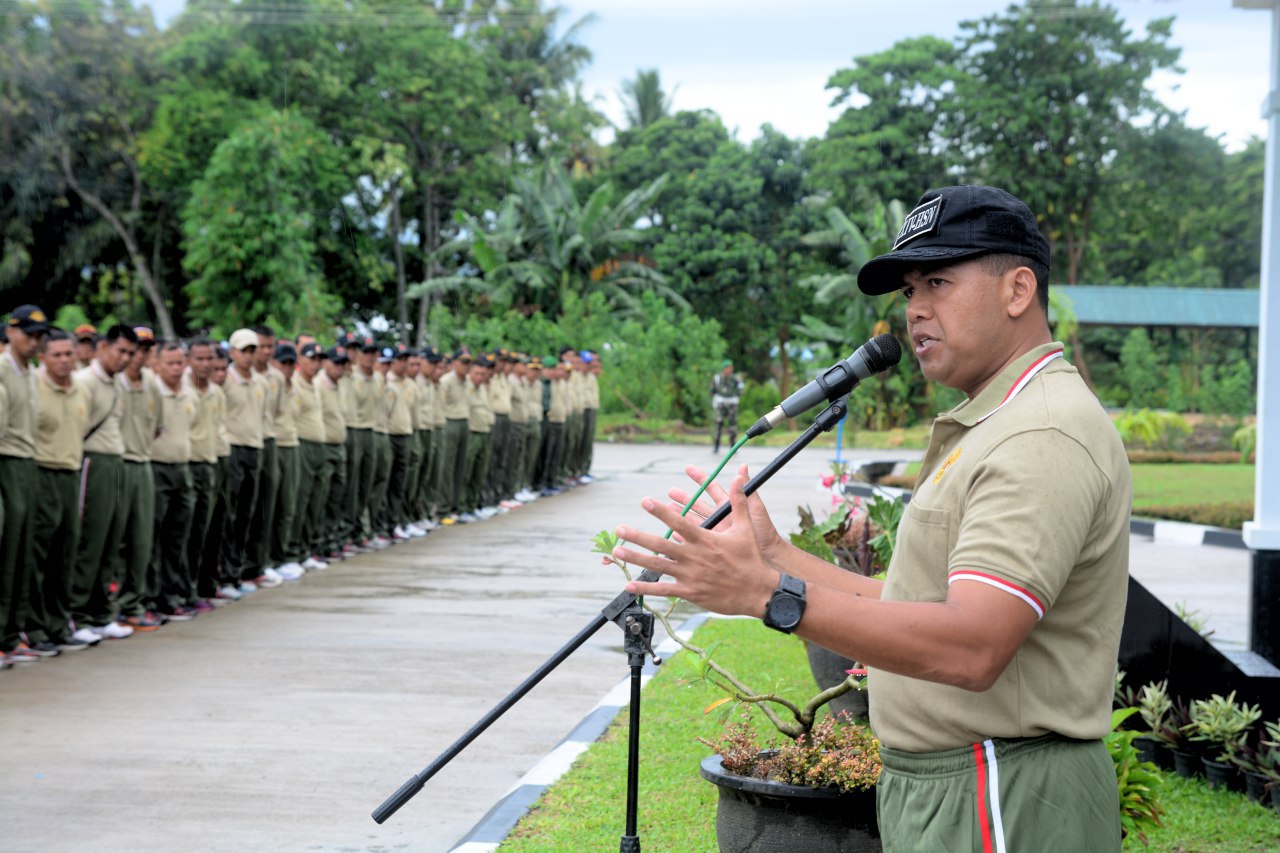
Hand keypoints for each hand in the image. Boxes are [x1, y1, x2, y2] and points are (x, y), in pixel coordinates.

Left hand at [613, 471, 778, 617]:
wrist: (758, 591)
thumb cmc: (750, 559)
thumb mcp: (745, 528)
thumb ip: (738, 501)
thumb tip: (738, 477)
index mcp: (705, 540)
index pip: (679, 522)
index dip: (661, 511)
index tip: (645, 501)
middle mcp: (694, 557)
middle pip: (661, 544)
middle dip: (638, 536)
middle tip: (619, 529)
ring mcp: (690, 576)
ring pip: (658, 566)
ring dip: (635, 558)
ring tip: (617, 551)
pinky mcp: (690, 592)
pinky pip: (664, 590)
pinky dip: (646, 588)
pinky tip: (629, 584)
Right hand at [666, 465, 785, 561]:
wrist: (767, 557)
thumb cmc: (764, 532)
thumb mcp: (754, 509)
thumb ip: (746, 489)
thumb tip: (743, 467)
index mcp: (729, 507)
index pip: (712, 489)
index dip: (700, 478)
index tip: (688, 469)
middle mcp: (721, 518)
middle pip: (699, 505)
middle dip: (685, 498)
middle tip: (670, 492)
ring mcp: (716, 533)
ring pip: (694, 522)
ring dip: (681, 516)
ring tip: (667, 510)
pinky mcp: (713, 546)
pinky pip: (695, 539)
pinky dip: (684, 536)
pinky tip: (673, 534)